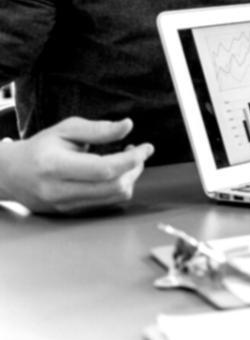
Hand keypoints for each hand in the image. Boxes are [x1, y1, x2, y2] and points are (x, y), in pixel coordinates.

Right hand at [0, 117, 153, 214]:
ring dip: (129, 178)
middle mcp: (59, 190)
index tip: (146, 148)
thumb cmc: (39, 149)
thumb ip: (98, 129)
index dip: (131, 159)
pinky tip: (114, 174)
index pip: (104, 169)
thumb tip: (127, 126)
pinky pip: (106, 203)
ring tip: (126, 161)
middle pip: (113, 187)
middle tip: (137, 152)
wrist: (11, 174)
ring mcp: (65, 205)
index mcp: (55, 166)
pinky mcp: (71, 213)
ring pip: (114, 197)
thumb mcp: (65, 130)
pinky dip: (118, 187)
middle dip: (135, 169)